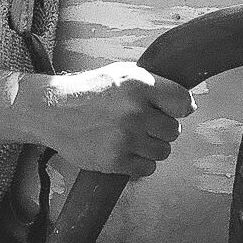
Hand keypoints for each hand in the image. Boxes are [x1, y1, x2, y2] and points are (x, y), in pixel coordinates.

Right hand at [42, 61, 194, 177]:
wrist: (53, 111)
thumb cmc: (91, 90)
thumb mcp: (122, 73)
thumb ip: (155, 84)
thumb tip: (188, 105)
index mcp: (139, 84)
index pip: (183, 102)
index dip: (180, 108)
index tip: (171, 110)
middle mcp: (135, 111)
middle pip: (174, 130)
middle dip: (162, 128)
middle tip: (143, 123)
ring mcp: (125, 138)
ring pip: (163, 151)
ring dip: (152, 146)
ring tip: (132, 137)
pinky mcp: (115, 160)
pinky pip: (147, 168)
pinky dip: (140, 163)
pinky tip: (126, 150)